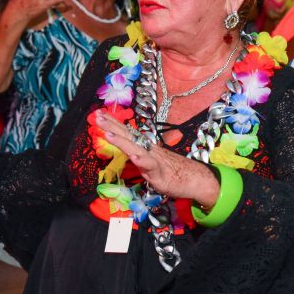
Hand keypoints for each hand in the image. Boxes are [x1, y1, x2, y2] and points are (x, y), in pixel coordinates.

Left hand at [94, 111, 219, 206]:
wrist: (195, 178)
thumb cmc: (172, 170)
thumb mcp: (151, 161)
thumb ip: (138, 154)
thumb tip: (126, 147)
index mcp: (144, 147)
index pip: (127, 133)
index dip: (113, 124)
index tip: (99, 114)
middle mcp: (148, 150)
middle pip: (128, 136)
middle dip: (112, 127)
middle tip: (97, 117)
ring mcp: (155, 161)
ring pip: (137, 149)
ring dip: (122, 142)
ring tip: (108, 135)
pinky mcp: (161, 174)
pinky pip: (151, 167)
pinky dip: (143, 161)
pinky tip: (134, 157)